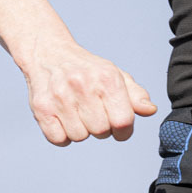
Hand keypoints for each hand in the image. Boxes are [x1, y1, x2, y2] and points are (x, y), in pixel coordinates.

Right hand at [22, 40, 156, 145]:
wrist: (48, 53)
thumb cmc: (86, 69)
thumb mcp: (114, 75)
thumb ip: (135, 95)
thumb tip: (149, 109)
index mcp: (106, 78)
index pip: (123, 121)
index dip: (123, 130)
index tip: (117, 124)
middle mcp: (83, 85)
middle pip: (101, 131)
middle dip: (100, 127)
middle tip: (92, 111)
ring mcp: (60, 97)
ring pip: (80, 137)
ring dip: (80, 130)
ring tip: (76, 111)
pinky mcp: (42, 108)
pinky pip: (58, 139)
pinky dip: (62, 134)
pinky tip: (63, 117)